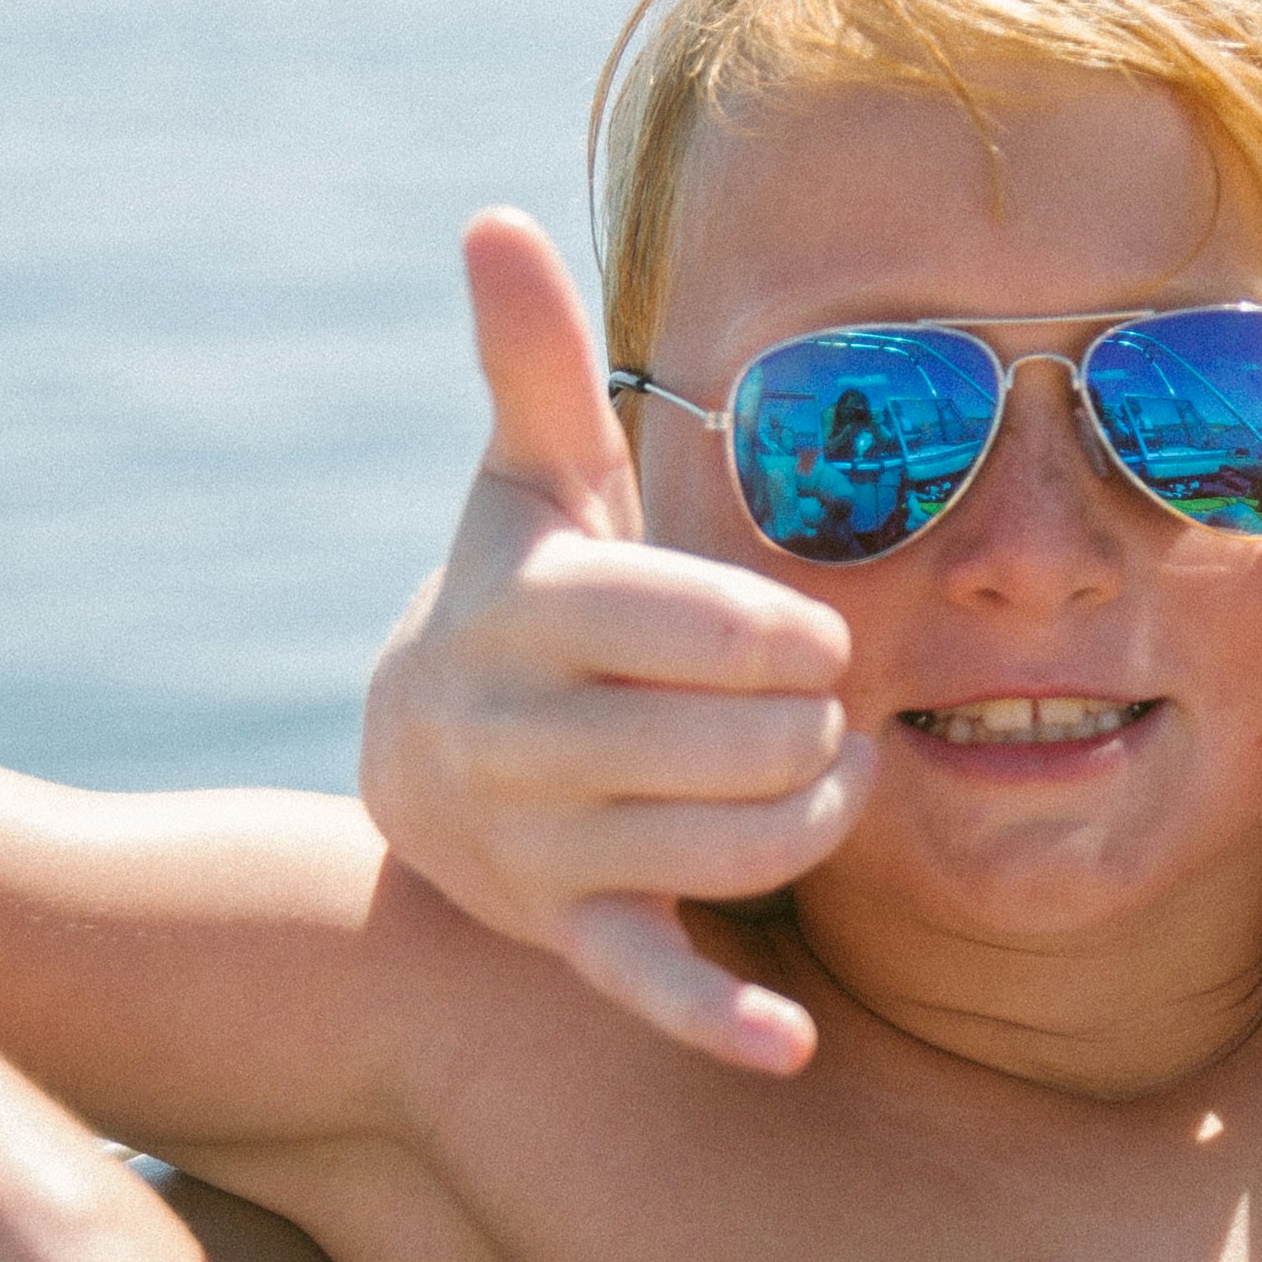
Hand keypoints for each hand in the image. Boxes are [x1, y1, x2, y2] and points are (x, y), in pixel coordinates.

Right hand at [357, 211, 864, 1071]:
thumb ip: (531, 364)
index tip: (820, 635)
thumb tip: (491, 216)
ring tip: (830, 778)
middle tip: (836, 706)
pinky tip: (791, 1045)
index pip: (680, 625)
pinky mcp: (567, 938)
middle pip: (732, 743)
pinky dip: (718, 1020)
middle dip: (816, 729)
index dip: (775, 634)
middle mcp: (515, 738)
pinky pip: (650, 986)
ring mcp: (537, 847)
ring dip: (816, 817)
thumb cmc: (527, 593)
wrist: (425, 762)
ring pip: (732, 845)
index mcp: (526, 618)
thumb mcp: (532, 483)